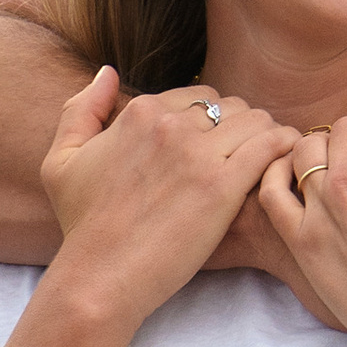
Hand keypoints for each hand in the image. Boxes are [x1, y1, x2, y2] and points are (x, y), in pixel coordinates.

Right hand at [38, 69, 297, 328]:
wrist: (100, 274)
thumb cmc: (82, 225)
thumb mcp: (61, 160)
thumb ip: (82, 108)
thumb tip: (107, 71)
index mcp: (139, 113)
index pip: (196, 97)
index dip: (211, 120)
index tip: (217, 143)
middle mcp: (169, 125)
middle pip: (229, 106)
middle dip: (240, 126)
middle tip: (246, 153)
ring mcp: (197, 154)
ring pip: (255, 120)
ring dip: (266, 135)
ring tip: (270, 158)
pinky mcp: (222, 186)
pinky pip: (269, 146)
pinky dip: (283, 147)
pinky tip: (285, 160)